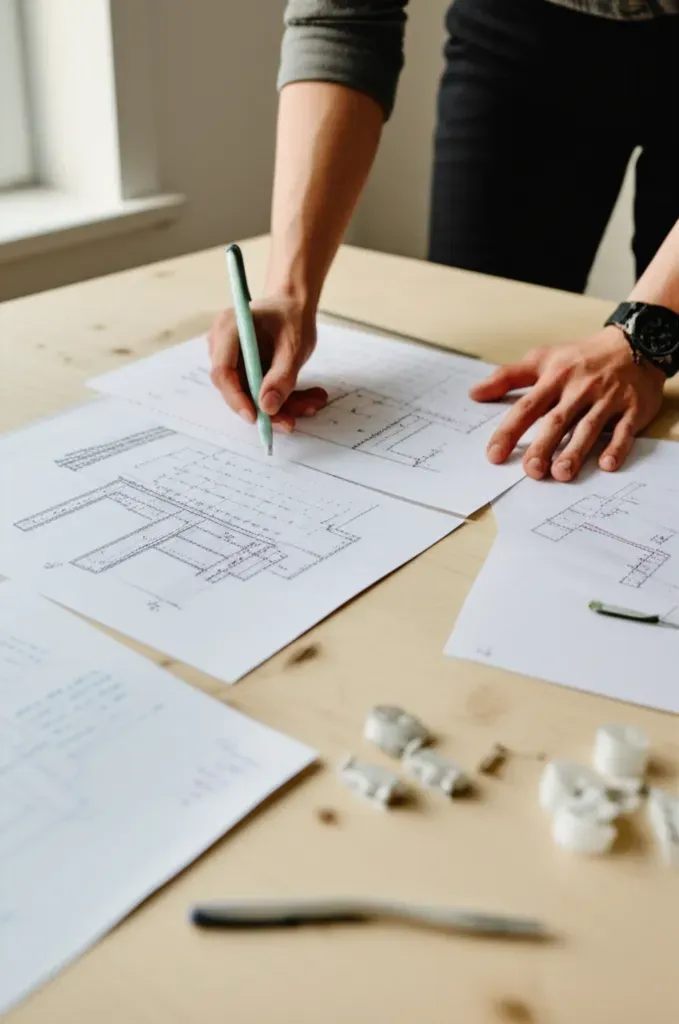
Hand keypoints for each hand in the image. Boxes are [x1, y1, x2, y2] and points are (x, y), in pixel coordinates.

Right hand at [208, 295, 327, 431]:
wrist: (292, 306)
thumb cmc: (291, 317)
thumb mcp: (294, 346)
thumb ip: (282, 377)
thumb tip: (267, 408)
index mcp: (229, 329)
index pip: (223, 371)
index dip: (237, 398)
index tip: (257, 417)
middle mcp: (222, 346)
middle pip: (234, 388)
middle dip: (264, 408)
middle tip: (292, 421)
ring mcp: (231, 359)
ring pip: (249, 394)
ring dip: (281, 406)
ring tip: (312, 404)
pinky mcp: (242, 371)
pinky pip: (258, 392)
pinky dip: (282, 399)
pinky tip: (308, 399)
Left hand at [469, 327, 664, 480]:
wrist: (636, 342)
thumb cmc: (581, 356)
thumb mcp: (542, 358)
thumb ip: (507, 377)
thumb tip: (474, 393)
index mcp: (555, 378)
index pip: (527, 408)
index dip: (509, 431)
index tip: (494, 455)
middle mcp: (580, 389)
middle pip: (557, 421)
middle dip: (543, 446)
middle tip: (531, 471)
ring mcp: (608, 399)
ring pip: (589, 427)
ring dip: (575, 451)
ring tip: (561, 474)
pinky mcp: (633, 408)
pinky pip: (624, 429)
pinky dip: (616, 446)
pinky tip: (606, 465)